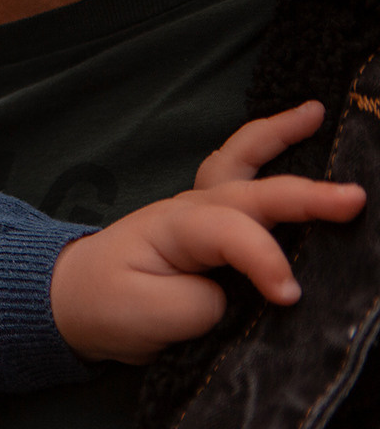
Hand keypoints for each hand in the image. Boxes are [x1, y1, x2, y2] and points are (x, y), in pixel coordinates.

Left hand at [50, 101, 366, 364]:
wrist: (77, 300)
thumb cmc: (110, 304)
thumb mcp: (151, 316)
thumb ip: (203, 306)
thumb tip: (249, 297)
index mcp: (175, 228)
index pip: (232, 234)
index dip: (265, 261)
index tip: (289, 296)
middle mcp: (193, 209)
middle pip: (253, 193)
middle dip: (306, 195)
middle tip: (357, 197)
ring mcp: (203, 211)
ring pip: (244, 164)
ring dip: (280, 136)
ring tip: (316, 112)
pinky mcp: (213, 225)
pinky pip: (247, 178)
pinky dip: (270, 150)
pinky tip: (298, 132)